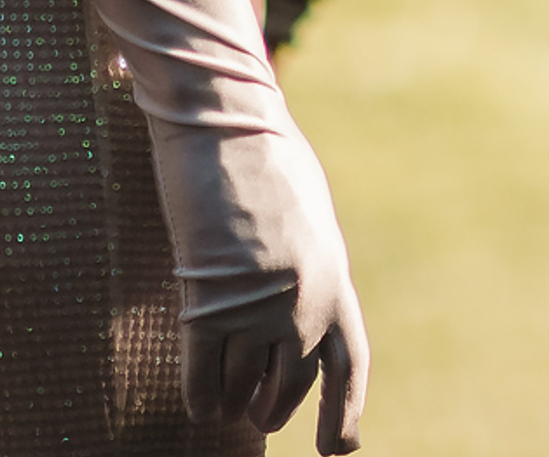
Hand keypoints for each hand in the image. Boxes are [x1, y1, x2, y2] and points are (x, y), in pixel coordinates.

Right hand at [159, 119, 369, 448]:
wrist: (226, 124)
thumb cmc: (265, 158)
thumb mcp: (306, 216)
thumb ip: (308, 267)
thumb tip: (301, 318)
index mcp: (335, 275)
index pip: (349, 362)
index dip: (343, 412)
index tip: (336, 450)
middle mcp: (304, 301)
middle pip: (288, 387)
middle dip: (271, 407)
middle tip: (258, 414)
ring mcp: (257, 306)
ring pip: (241, 388)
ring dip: (231, 401)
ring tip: (224, 400)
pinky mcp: (208, 303)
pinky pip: (203, 378)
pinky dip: (200, 395)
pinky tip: (199, 398)